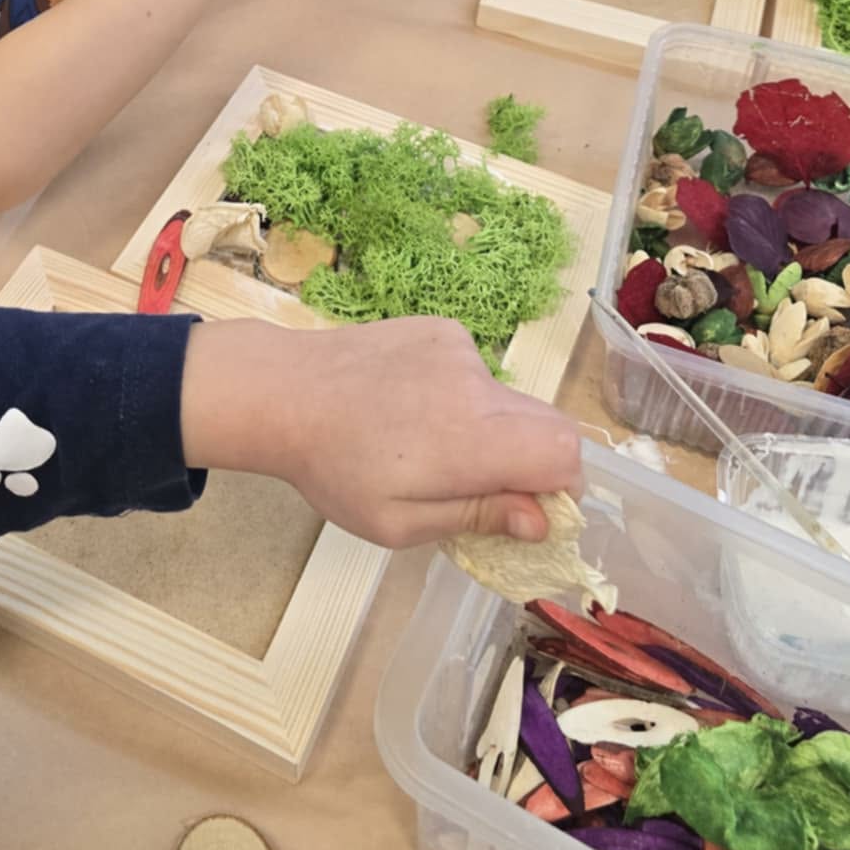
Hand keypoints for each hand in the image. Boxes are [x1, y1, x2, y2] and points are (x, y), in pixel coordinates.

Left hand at [180, 315, 581, 547]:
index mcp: (471, 439)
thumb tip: (542, 519)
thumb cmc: (335, 469)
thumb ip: (479, 516)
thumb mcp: (400, 522)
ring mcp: (461, 348)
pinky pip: (477, 372)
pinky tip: (411, 407)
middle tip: (480, 486)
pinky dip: (462, 396)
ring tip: (427, 444)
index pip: (565, 452)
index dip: (561, 487)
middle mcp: (477, 386)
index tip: (526, 509)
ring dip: (490, 430)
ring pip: (510, 401)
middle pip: (549, 423)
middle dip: (531, 463)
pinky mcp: (442, 328)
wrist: (285, 391)